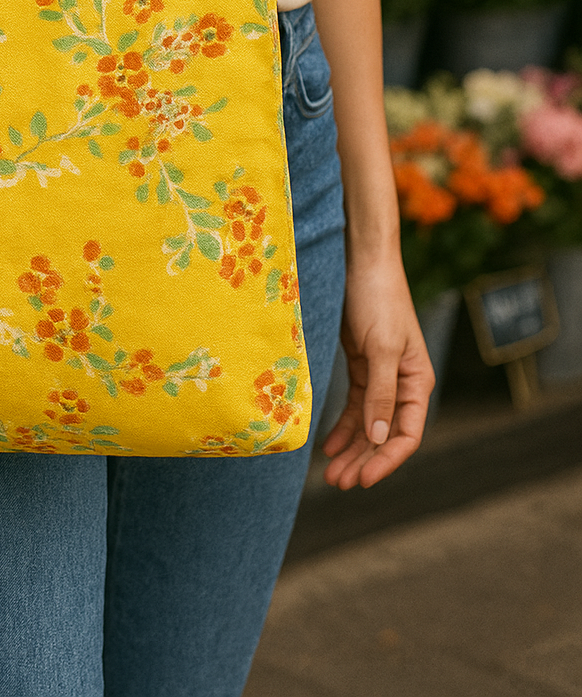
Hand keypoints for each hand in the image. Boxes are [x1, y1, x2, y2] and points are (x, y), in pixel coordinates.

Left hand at [321, 254, 433, 489]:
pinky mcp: (362, 366)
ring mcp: (381, 376)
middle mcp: (402, 384)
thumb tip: (379, 438)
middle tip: (339, 483)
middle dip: (365, 461)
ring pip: (368, 424)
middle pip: (386, 434)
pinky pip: (354, 406)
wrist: (362, 262)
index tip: (363, 480)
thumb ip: (380, 394)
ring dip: (352, 449)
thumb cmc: (378, 300)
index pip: (408, 434)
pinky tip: (329, 445)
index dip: (387, 461)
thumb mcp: (380, 348)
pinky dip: (343, 426)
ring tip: (331, 474)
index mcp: (417, 381)